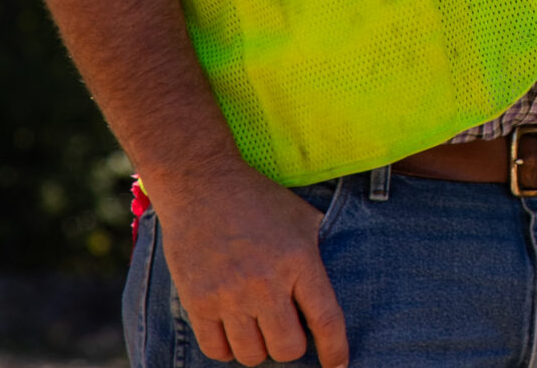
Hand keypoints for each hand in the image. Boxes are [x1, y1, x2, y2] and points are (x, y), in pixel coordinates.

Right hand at [150, 167, 348, 367]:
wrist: (203, 185)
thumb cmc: (259, 200)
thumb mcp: (303, 219)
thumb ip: (320, 255)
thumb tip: (338, 288)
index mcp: (299, 261)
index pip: (325, 320)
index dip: (335, 350)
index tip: (338, 366)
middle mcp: (265, 283)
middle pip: (287, 348)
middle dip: (291, 346)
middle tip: (287, 330)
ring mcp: (229, 295)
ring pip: (252, 355)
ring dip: (259, 348)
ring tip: (259, 328)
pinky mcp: (198, 302)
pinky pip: (216, 350)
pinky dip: (228, 348)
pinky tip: (234, 330)